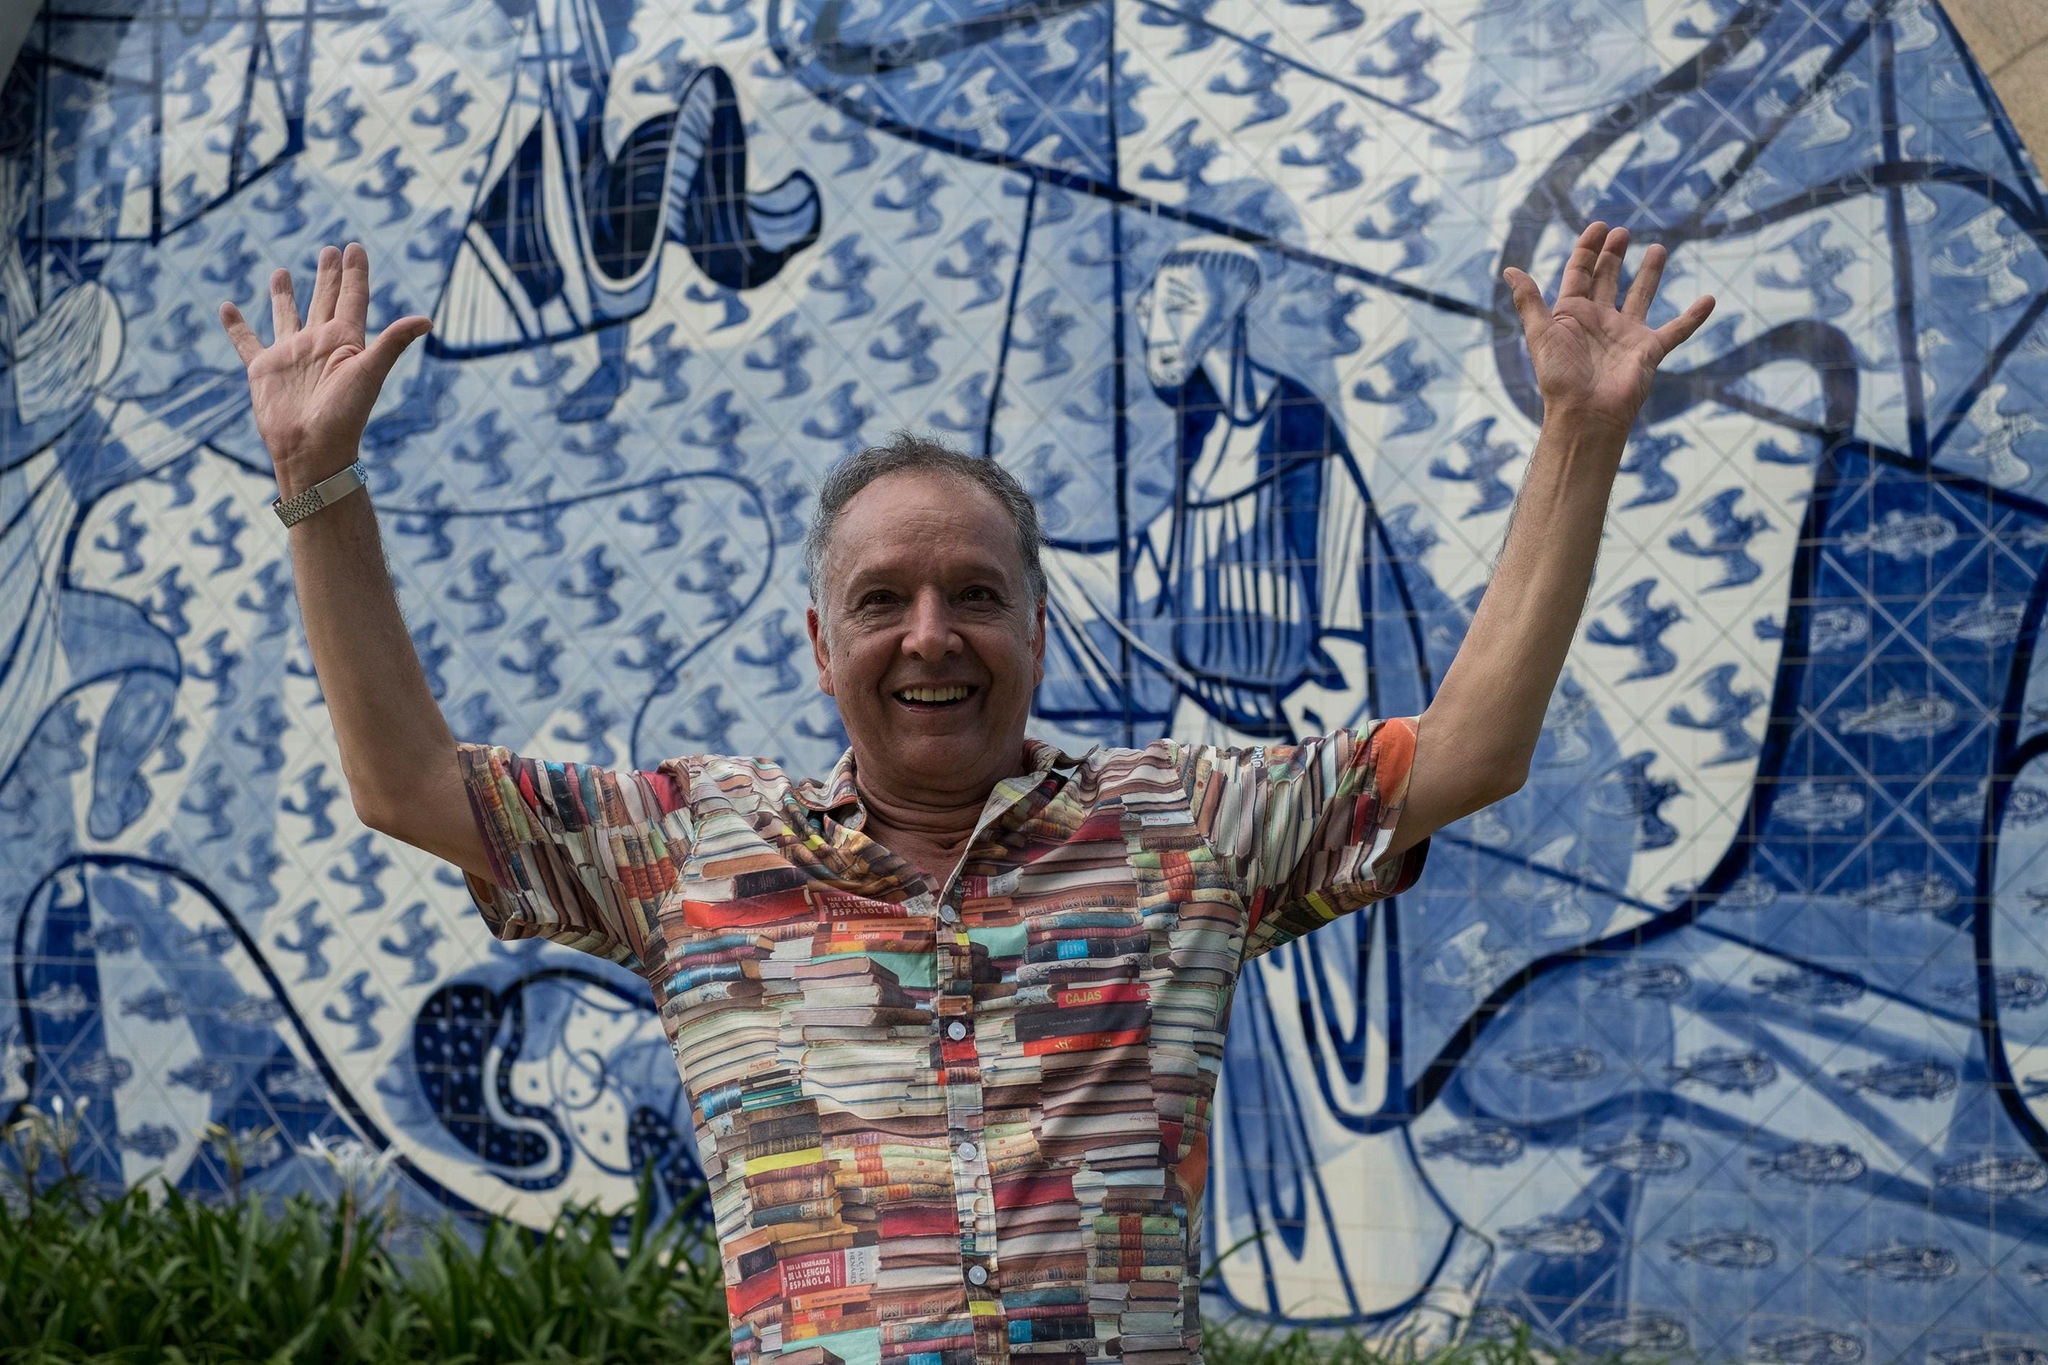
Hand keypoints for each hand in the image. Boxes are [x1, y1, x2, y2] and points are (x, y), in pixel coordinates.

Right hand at [219, 242, 430, 490]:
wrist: (312, 449)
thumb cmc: (345, 414)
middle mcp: (319, 344)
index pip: (353, 298)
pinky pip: (246, 341)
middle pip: (325, 300)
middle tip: (330, 249)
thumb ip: (393, 342)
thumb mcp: (370, 372)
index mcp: (346, 341)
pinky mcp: (263, 369)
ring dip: (285, 294)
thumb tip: (427, 320)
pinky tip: (227, 307)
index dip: (355, 273)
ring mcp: (291, 355)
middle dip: (328, 275)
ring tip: (280, 270)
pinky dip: (236, 326)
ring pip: (287, 315)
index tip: (355, 246)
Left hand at [1504, 222, 1712, 435]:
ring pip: (1641, 296)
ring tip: (1657, 248)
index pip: (1580, 272)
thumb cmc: (1560, 377)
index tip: (1600, 226)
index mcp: (1572, 314)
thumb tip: (1509, 269)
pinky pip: (1676, 330)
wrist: (1587, 414)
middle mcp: (1599, 320)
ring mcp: (1626, 334)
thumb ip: (1529, 301)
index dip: (1587, 249)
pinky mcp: (1649, 350)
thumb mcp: (1540, 334)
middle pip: (1607, 279)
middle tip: (1622, 233)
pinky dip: (1694, 317)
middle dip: (1613, 255)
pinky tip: (1710, 299)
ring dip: (1649, 273)